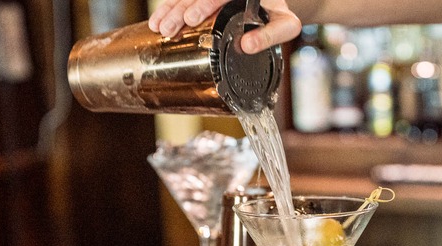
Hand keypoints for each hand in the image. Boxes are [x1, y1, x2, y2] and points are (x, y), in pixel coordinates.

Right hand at [148, 0, 301, 53]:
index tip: (192, 18)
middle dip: (179, 10)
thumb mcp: (285, 26)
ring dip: (170, 10)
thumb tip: (247, 46)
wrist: (275, 5)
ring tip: (157, 27)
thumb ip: (270, 35)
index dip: (206, 4)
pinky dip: (169, 8)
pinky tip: (156, 20)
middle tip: (167, 28)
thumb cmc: (280, 17)